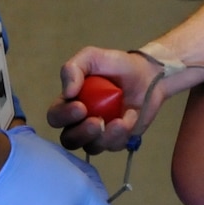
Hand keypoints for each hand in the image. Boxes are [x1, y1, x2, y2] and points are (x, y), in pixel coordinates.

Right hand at [50, 48, 166, 152]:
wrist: (148, 74)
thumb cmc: (116, 65)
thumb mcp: (92, 57)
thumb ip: (73, 68)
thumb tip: (68, 93)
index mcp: (69, 103)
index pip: (55, 117)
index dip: (64, 116)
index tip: (81, 107)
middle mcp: (80, 123)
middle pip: (69, 140)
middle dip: (82, 133)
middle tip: (98, 121)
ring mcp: (99, 134)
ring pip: (91, 147)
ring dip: (104, 137)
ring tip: (120, 121)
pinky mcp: (117, 140)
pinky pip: (113, 146)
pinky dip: (122, 133)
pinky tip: (131, 116)